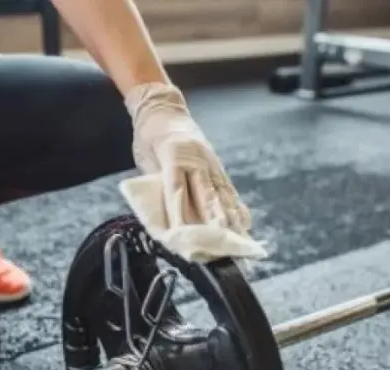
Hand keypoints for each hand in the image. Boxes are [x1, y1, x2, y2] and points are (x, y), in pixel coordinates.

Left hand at [124, 82, 251, 235]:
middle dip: (214, 220)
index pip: (177, 187)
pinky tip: (244, 222)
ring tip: (239, 238)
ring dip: (231, 218)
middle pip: (206, 193)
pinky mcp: (217, 167)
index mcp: (173, 154)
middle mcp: (196, 159)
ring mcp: (210, 162)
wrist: (164, 110)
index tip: (182, 233)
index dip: (180, 211)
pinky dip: (237, 207)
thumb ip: (156, 185)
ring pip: (222, 193)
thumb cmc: (150, 137)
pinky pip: (228, 190)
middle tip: (221, 240)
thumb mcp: (145, 159)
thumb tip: (164, 216)